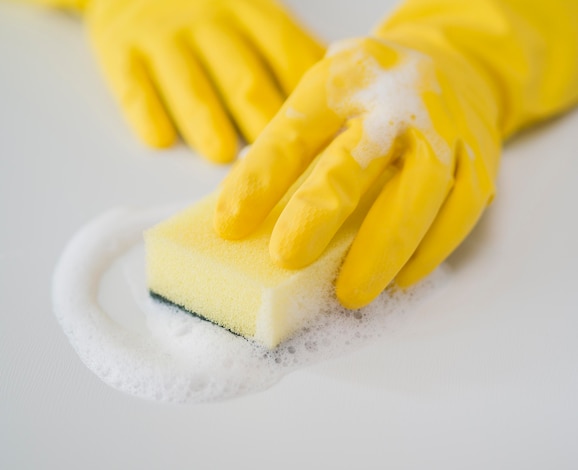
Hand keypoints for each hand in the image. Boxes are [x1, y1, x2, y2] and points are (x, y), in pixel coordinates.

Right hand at [85, 0, 323, 162]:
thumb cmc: (209, 7)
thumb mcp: (251, 9)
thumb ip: (285, 48)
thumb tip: (332, 97)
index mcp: (249, 11)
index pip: (285, 53)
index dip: (303, 95)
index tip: (321, 133)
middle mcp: (208, 22)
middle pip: (242, 76)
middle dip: (261, 116)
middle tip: (278, 157)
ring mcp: (162, 35)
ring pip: (190, 85)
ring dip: (206, 121)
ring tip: (222, 154)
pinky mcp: (120, 51)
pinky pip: (133, 84)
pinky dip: (146, 111)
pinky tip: (159, 139)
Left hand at [215, 37, 498, 307]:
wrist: (453, 68)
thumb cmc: (373, 98)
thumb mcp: (326, 101)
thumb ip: (292, 149)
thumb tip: (245, 218)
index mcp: (345, 81)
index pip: (294, 132)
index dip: (259, 180)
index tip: (229, 226)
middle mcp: (399, 98)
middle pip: (357, 158)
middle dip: (320, 211)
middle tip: (287, 257)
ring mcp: (447, 128)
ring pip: (420, 192)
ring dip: (383, 249)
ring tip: (350, 293)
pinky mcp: (481, 158)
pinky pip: (461, 211)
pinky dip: (430, 251)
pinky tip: (402, 279)